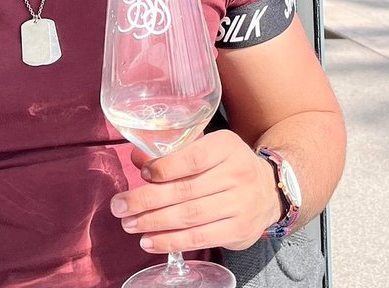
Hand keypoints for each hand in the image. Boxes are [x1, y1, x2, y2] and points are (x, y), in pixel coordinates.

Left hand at [110, 130, 280, 252]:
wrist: (268, 189)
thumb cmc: (227, 164)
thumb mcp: (207, 146)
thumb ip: (174, 151)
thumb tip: (137, 157)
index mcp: (226, 147)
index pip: (193, 158)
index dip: (164, 167)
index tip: (142, 174)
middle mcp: (236, 175)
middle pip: (185, 190)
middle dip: (146, 200)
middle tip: (120, 206)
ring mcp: (240, 205)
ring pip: (189, 217)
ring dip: (154, 223)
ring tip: (129, 224)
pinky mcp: (238, 231)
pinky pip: (200, 238)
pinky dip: (171, 241)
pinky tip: (150, 241)